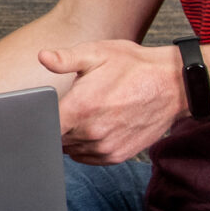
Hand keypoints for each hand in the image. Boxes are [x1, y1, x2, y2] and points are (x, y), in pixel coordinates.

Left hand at [41, 40, 184, 164]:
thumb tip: (43, 57)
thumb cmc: (133, 66)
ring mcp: (105, 147)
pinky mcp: (117, 155)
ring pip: (71, 150)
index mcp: (81, 106)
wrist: (171, 85)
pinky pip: (88, 157)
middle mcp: (91, 132)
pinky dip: (86, 146)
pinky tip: (95, 127)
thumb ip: (65, 58)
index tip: (38, 112)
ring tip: (86, 115)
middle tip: (69, 107)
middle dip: (57, 125)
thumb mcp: (97, 53)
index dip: (37, 120)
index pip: (44, 126)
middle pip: (56, 138)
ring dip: (72, 137)